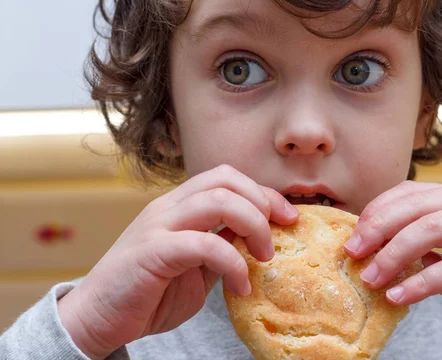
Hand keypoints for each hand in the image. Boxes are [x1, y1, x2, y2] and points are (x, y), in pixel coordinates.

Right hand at [57, 165, 297, 358]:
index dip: (263, 192)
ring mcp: (158, 226)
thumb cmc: (150, 292)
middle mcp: (168, 207)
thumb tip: (259, 237)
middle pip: (226, 179)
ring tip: (264, 258)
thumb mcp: (197, 266)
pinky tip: (241, 285)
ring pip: (217, 200)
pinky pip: (204, 244)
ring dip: (253, 226)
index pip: (228, 178)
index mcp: (180, 206)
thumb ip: (223, 246)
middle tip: (282, 232)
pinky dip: (233, 263)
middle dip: (263, 201)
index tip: (289, 217)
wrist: (98, 319)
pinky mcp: (151, 252)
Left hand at [344, 181, 441, 325]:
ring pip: (432, 229)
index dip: (377, 211)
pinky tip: (400, 296)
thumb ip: (420, 246)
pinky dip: (423, 282)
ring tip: (372, 278)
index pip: (409, 192)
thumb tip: (371, 249)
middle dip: (378, 229)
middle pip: (416, 206)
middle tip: (354, 253)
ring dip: (394, 254)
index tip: (353, 236)